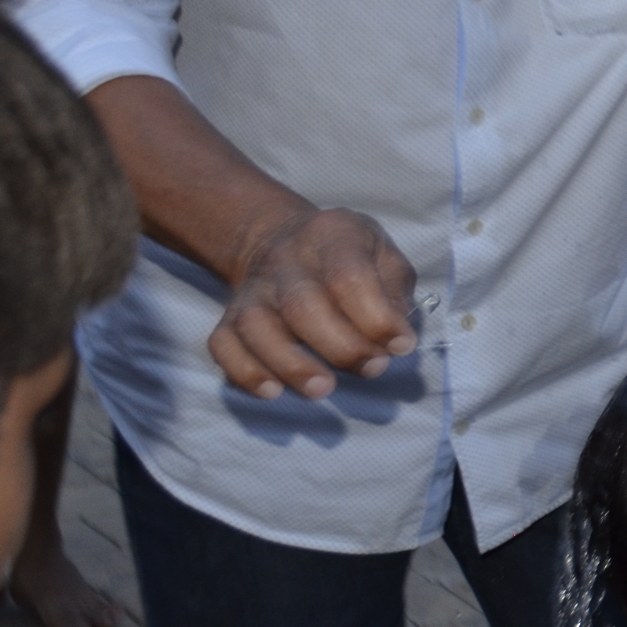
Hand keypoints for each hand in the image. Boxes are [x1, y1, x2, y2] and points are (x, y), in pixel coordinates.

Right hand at [208, 207, 416, 401]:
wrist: (284, 241)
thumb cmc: (351, 258)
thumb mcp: (385, 256)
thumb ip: (395, 292)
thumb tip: (395, 340)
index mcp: (333, 235)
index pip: (349, 275)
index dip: (376, 316)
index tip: (401, 346)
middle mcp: (285, 260)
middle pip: (302, 305)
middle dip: (340, 346)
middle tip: (371, 369)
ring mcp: (253, 289)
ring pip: (257, 326)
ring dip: (290, 364)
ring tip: (322, 389)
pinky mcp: (229, 316)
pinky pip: (224, 344)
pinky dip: (244, 371)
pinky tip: (273, 391)